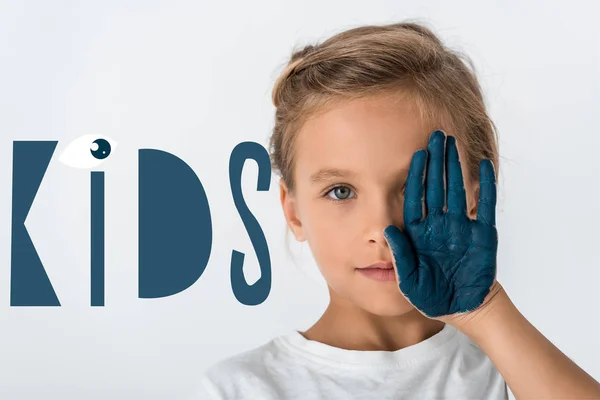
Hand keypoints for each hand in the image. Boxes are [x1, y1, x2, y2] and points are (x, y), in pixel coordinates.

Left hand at [383, 130, 498, 324]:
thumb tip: (386, 230)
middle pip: (436, 186)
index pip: (415, 197)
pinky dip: (485, 185)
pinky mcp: (482, 234)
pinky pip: (486, 205)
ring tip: (453, 142)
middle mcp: (439, 224)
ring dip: (455, 166)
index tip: (416, 154)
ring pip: (457, 189)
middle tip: (436, 136)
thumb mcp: (408, 280)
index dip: (416, 175)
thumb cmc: (430, 297)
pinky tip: (482, 165)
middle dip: (435, 161)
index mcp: (418, 233)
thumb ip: (400, 255)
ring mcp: (461, 227)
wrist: (461, 308)